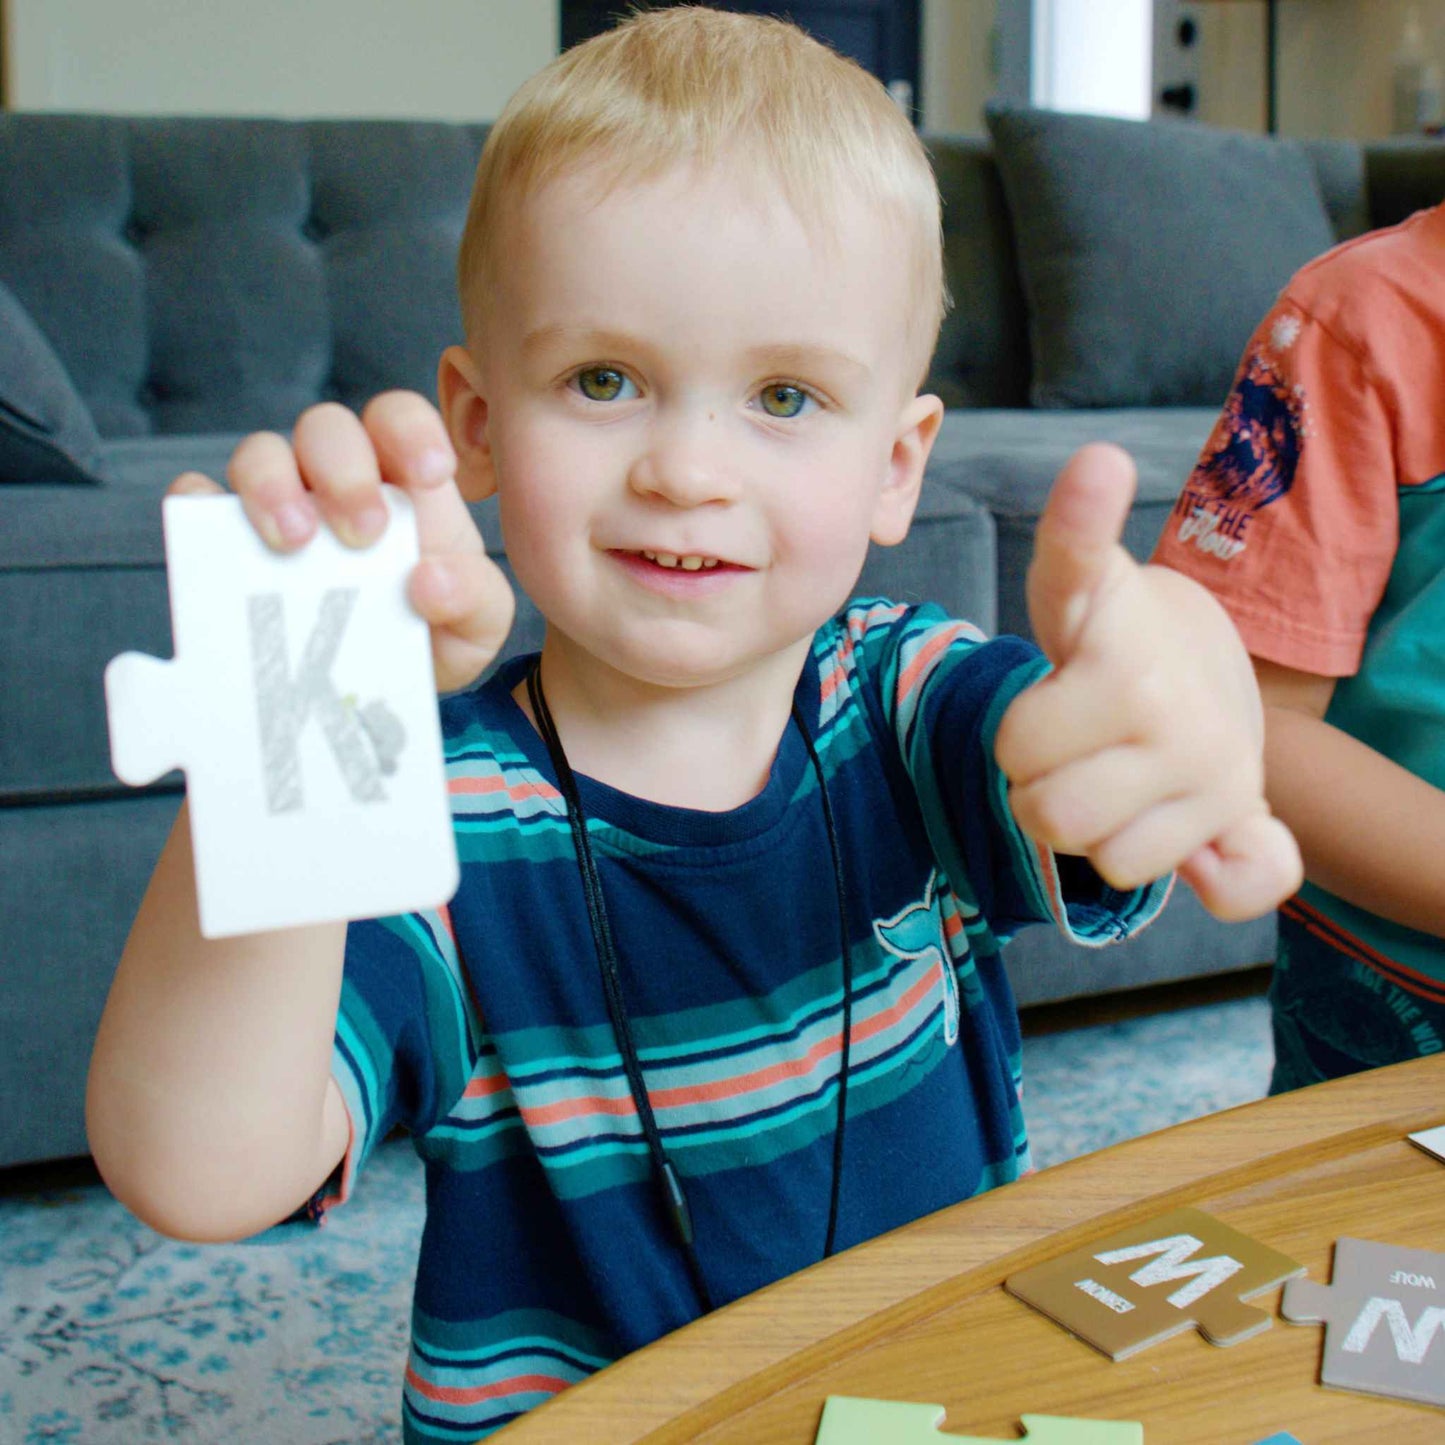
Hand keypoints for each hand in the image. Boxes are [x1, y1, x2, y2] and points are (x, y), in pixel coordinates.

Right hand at [168, 392, 514, 694]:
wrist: (381, 687)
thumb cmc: (433, 632)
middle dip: (344, 471)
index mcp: (402, 480)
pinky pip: (198, 500)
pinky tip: (217, 541)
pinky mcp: (223, 536)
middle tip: (364, 534)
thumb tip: (430, 581)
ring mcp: (277, 501)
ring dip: (272, 487)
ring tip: (294, 544)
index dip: (410, 429)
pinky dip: (200, 507)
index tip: (430, 473)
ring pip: (260, 453)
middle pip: (326, 428)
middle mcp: (334, 476)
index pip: (398, 418)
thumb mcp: (475, 623)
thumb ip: (474, 598)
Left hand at [994, 443, 1301, 921]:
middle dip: (1037, 783)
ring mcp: (1223, 781)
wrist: (1199, 657)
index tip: (1074, 614)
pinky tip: (1187, 830)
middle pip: (1046, 814)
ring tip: (1108, 771)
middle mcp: (1185, 727)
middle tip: (1065, 742)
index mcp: (1128, 670)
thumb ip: (1072, 537)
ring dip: (1092, 826)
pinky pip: (1239, 886)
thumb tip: (1097, 461)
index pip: (1025, 738)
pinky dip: (1210, 875)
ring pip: (1105, 859)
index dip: (1027, 731)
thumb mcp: (1078, 588)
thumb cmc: (1112, 633)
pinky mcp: (1248, 825)